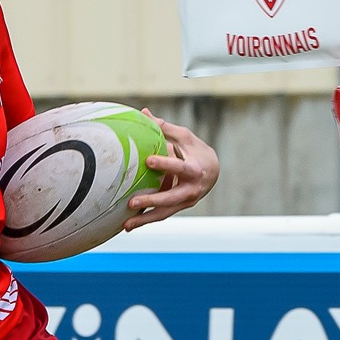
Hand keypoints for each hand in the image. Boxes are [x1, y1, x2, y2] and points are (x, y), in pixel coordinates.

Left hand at [124, 113, 218, 229]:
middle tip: (131, 202)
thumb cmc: (195, 150)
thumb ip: (165, 128)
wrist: (213, 172)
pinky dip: (146, 221)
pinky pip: (161, 216)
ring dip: (145, 220)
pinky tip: (128, 225)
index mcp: (195, 169)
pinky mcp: (178, 208)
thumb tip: (144, 113)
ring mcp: (185, 202)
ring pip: (165, 213)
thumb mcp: (185, 137)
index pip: (179, 167)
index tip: (149, 161)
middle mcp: (191, 190)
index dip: (165, 164)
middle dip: (151, 201)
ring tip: (126, 225)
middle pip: (171, 198)